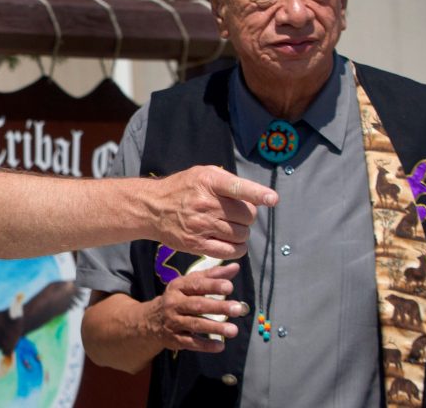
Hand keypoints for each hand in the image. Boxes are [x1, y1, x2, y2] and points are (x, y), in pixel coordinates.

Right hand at [148, 263, 246, 352]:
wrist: (151, 320)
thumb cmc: (178, 298)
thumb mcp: (190, 283)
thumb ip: (213, 275)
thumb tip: (235, 267)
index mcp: (178, 286)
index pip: (196, 284)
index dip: (212, 285)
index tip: (229, 287)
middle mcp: (174, 303)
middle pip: (197, 305)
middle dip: (218, 307)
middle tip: (237, 309)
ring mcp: (173, 321)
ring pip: (195, 324)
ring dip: (215, 327)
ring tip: (233, 330)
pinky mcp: (175, 338)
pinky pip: (191, 342)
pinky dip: (206, 345)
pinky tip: (220, 345)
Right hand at [154, 165, 276, 258]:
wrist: (152, 208)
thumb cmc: (182, 188)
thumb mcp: (202, 173)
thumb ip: (229, 181)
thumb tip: (259, 197)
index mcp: (208, 182)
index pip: (238, 187)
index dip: (258, 194)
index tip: (272, 199)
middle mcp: (205, 203)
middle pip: (246, 215)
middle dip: (248, 216)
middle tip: (237, 215)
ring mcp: (201, 225)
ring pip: (241, 235)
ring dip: (243, 233)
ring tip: (232, 227)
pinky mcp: (197, 244)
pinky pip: (230, 251)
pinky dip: (237, 248)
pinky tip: (232, 242)